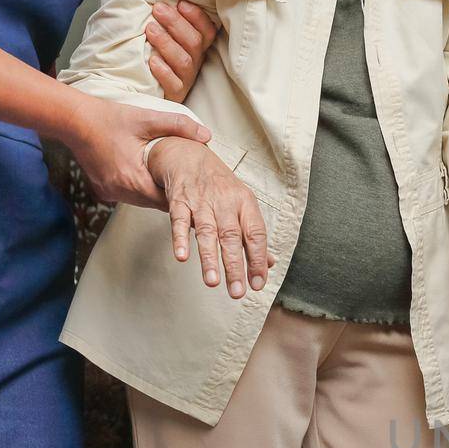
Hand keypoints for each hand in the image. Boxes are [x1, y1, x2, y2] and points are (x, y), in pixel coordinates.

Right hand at [63, 95, 209, 208]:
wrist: (73, 119)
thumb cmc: (108, 118)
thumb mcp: (146, 118)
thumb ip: (178, 126)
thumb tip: (206, 136)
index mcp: (133, 178)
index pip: (167, 200)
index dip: (183, 196)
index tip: (197, 192)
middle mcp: (120, 191)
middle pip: (156, 203)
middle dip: (171, 195)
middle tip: (189, 188)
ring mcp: (109, 192)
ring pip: (142, 201)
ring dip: (155, 192)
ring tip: (171, 182)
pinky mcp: (103, 190)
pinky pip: (129, 196)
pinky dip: (140, 189)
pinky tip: (147, 176)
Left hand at [145, 0, 217, 103]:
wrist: (148, 90)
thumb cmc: (154, 56)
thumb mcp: (166, 37)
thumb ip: (169, 23)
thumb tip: (161, 2)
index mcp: (196, 47)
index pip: (207, 31)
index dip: (197, 17)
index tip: (181, 4)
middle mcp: (195, 62)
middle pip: (194, 42)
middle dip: (176, 23)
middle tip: (158, 9)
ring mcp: (186, 79)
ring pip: (184, 61)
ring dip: (167, 43)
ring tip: (150, 30)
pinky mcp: (175, 94)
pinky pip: (173, 84)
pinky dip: (164, 71)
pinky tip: (152, 60)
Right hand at [147, 137, 272, 298]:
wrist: (188, 155)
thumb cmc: (219, 186)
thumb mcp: (242, 205)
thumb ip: (253, 236)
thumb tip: (270, 263)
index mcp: (245, 203)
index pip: (256, 234)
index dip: (258, 259)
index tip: (258, 283)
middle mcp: (225, 202)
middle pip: (232, 237)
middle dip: (235, 266)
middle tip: (237, 292)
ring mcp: (201, 201)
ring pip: (207, 232)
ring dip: (209, 258)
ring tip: (213, 282)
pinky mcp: (179, 201)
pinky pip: (179, 221)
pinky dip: (180, 239)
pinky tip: (181, 257)